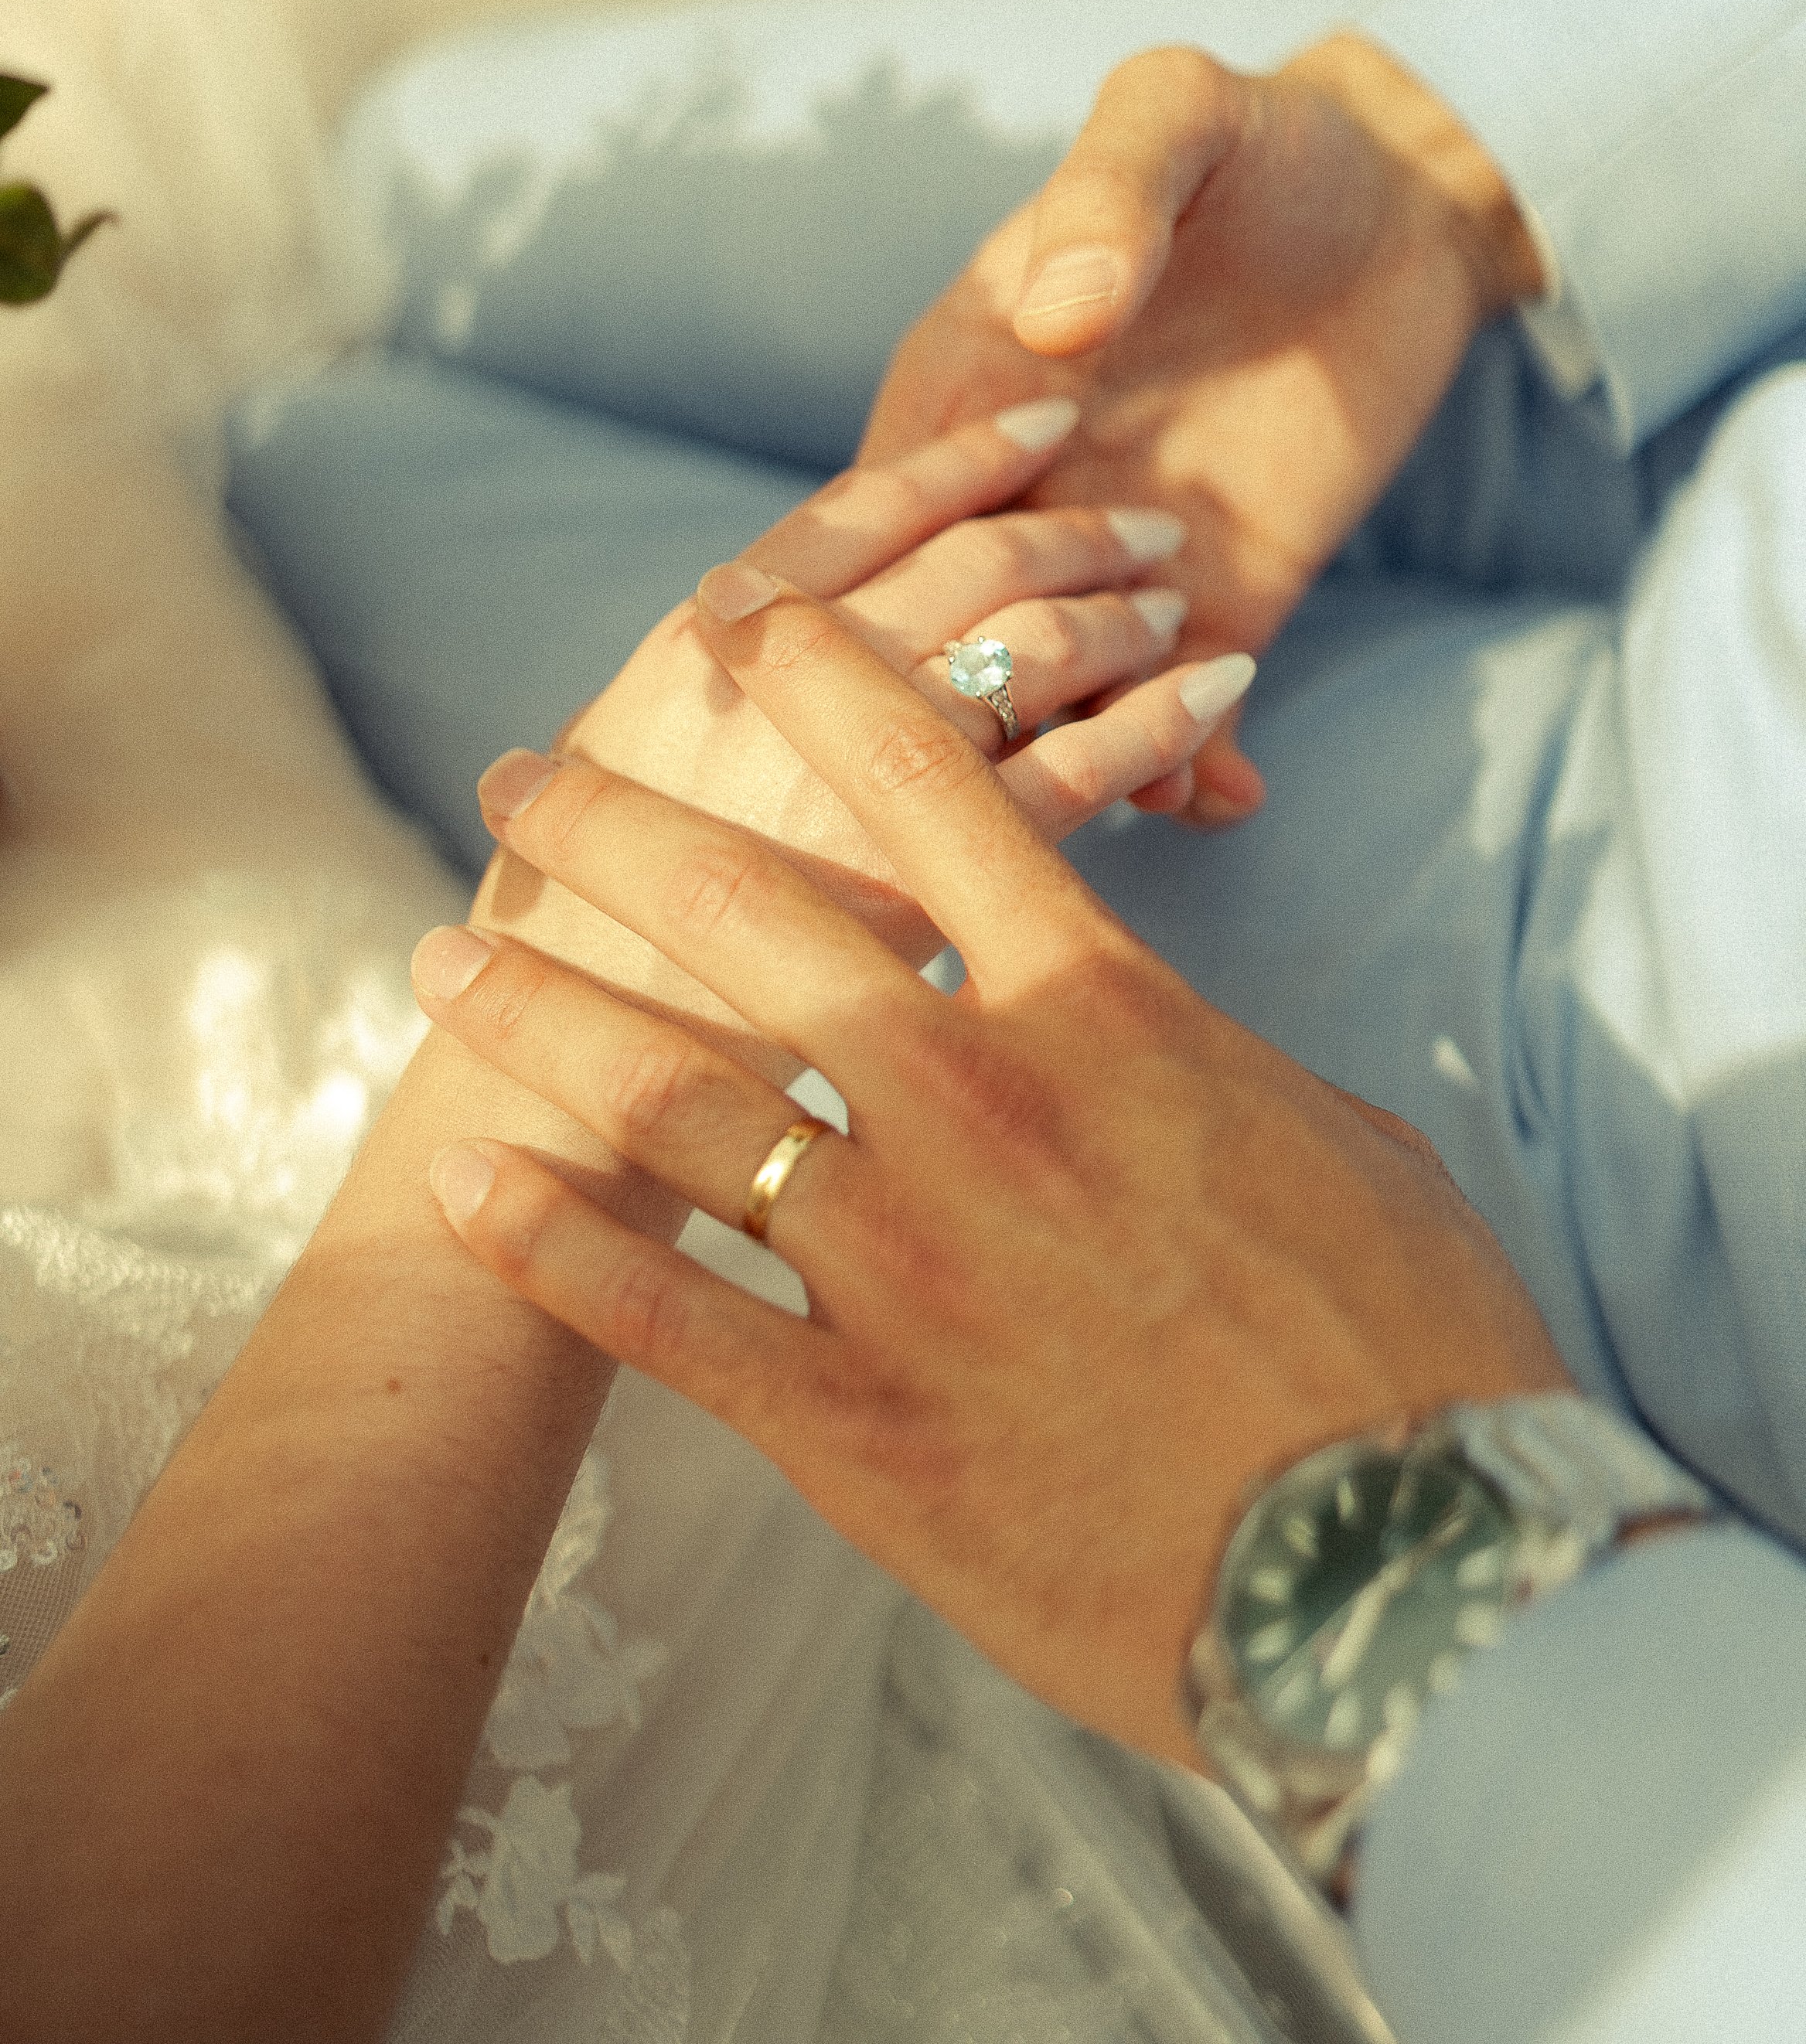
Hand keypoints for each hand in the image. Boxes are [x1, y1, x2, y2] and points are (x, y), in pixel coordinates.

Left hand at [417, 578, 1568, 1767]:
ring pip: (670, 1101)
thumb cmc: (1412, 1350)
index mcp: (1107, 1014)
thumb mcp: (1339, 1139)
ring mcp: (900, 1267)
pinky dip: (552, 1244)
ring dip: (540, 1019)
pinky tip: (468, 1187)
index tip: (741, 624)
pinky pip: (663, 1314)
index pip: (938, 786)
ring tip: (446, 962)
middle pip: (748, 917)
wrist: (1407, 1591)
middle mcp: (977, 1108)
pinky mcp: (853, 1426)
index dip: (826, 680)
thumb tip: (1150, 1023)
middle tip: (518, 787)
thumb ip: (1201, 1056)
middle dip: (612, 830)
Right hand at [472, 399, 1251, 1087]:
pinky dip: (1155, 721)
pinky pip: (1071, 777)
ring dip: (1116, 610)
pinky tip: (1211, 703)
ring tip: (1175, 607)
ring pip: (1027, 645)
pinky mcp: (931, 896)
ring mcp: (851, 787)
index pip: (855, 512)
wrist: (564, 1117)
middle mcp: (777, 694)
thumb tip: (759, 628)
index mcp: (694, 654)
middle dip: (1071, 527)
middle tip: (1147, 523)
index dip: (964, 456)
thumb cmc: (574, 961)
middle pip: (965, 563)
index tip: (1046, 425)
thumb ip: (701, 707)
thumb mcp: (603, 794)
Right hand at [860, 35, 1547, 822]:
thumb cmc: (1265, 142)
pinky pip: (1180, 710)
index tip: (834, 671)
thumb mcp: (1179, 118)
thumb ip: (1111, 194)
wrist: (1405, 200)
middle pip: (955, 631)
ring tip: (1144, 792)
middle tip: (1014, 754)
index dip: (846, 594)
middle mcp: (1022, 491)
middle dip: (970, 704)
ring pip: (1062, 693)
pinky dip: (1193, 771)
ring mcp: (1117, 559)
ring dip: (1086, 756)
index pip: (879, 513)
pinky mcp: (1216, 601)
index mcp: (967, 379)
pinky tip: (1227, 800)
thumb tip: (1058, 315)